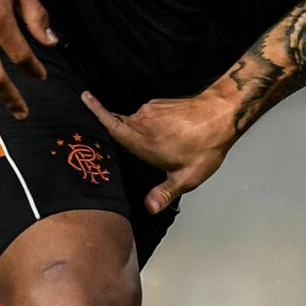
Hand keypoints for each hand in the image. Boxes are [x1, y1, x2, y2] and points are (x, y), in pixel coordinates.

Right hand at [84, 90, 235, 213]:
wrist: (223, 114)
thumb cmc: (206, 146)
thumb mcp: (187, 176)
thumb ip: (165, 192)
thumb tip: (148, 208)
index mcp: (144, 140)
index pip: (111, 125)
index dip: (95, 112)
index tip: (83, 97)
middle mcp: (143, 121)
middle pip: (119, 125)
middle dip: (115, 132)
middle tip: (128, 148)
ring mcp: (152, 109)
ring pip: (135, 122)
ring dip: (140, 132)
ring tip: (161, 147)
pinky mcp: (161, 104)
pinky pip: (148, 116)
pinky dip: (151, 125)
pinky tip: (169, 136)